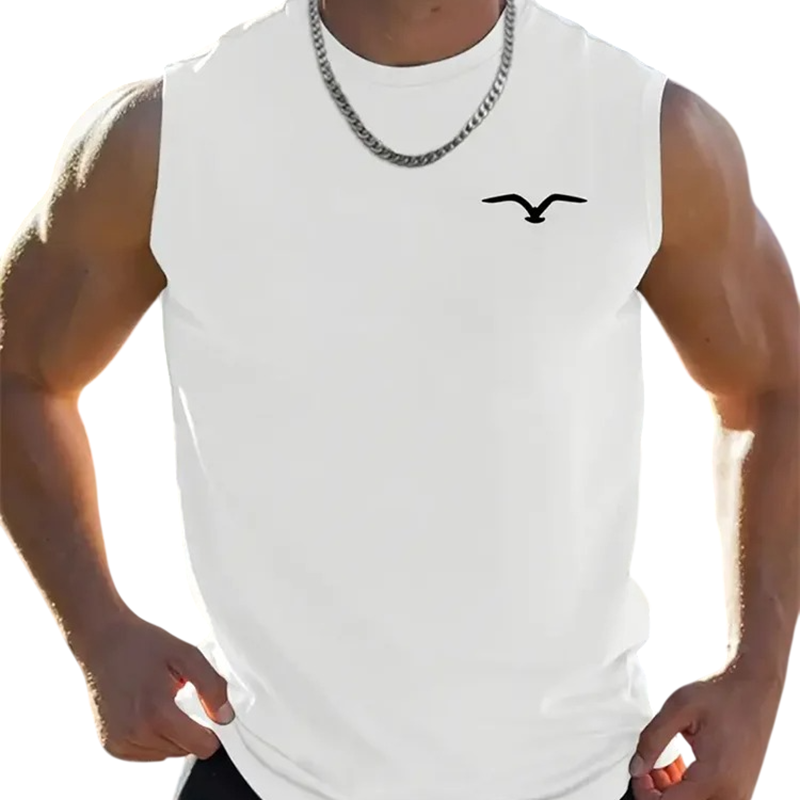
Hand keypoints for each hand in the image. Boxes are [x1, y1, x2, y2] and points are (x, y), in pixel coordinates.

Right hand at [78, 611, 235, 761]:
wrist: (104, 641)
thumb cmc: (143, 644)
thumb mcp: (188, 655)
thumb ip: (212, 687)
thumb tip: (225, 717)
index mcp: (157, 712)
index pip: (201, 746)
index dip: (213, 732)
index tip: (211, 715)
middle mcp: (136, 733)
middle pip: (184, 750)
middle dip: (190, 728)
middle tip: (179, 698)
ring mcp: (120, 741)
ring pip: (166, 754)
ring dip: (172, 734)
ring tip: (161, 701)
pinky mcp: (110, 744)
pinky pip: (146, 754)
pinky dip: (153, 738)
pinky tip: (148, 712)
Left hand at [629, 663, 783, 798]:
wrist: (754, 691)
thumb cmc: (722, 696)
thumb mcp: (678, 709)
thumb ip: (652, 739)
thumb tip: (636, 767)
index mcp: (714, 778)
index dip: (645, 791)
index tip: (639, 770)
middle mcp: (730, 793)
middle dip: (658, 790)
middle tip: (649, 764)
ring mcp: (737, 794)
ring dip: (672, 789)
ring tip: (664, 762)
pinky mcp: (738, 790)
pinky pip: (706, 798)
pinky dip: (687, 787)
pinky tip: (680, 766)